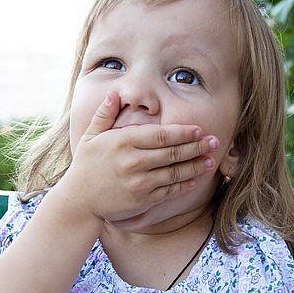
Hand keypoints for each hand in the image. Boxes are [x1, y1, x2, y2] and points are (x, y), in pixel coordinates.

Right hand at [61, 91, 217, 221]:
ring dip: (195, 166)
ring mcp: (139, 182)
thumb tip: (115, 92)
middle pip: (173, 153)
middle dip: (197, 147)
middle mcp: (133, 162)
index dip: (183, 132)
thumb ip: (105, 114)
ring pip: (175, 173)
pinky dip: (183, 185)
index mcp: (123, 142)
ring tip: (209, 160)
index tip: (199, 129)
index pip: (161, 135)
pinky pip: (169, 192)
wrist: (79, 200)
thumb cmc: (86, 166)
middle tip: (214, 141)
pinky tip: (194, 180)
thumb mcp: (91, 136)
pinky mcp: (142, 200)